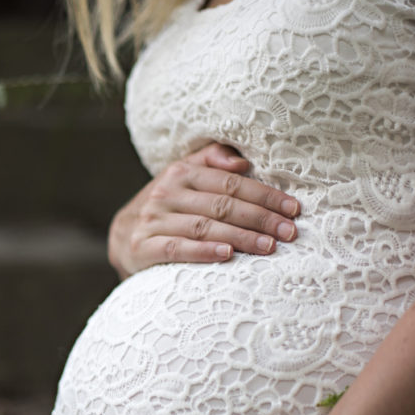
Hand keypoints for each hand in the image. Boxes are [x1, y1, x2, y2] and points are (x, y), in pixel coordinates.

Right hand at [108, 143, 300, 278]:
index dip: (264, 195)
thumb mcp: (183, 177)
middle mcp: (166, 193)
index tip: (293, 209)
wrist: (122, 236)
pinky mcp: (142, 246)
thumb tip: (242, 160)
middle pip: (221, 205)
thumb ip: (211, 160)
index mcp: (181, 172)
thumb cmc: (167, 206)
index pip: (231, 182)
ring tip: (269, 246)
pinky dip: (202, 251)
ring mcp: (152, 220)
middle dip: (260, 218)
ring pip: (203, 226)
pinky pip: (176, 248)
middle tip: (289, 232)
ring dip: (240, 236)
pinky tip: (227, 254)